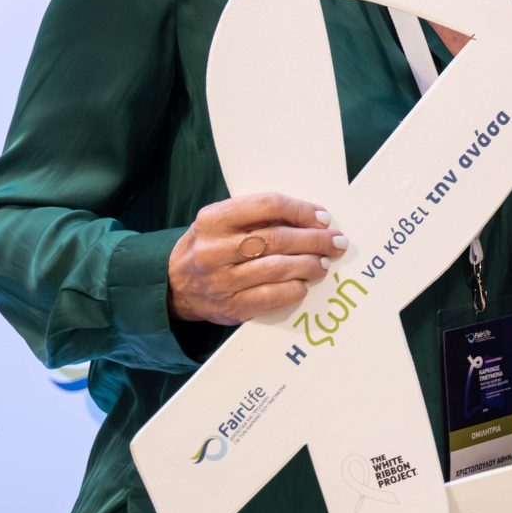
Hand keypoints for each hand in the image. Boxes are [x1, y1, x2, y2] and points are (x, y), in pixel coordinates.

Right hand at [166, 192, 343, 325]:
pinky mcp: (231, 307)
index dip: (302, 210)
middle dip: (316, 240)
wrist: (174, 286)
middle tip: (337, 242)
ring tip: (325, 263)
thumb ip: (257, 217)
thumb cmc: (210, 246)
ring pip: (280, 268)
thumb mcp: (222, 222)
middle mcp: (214, 249)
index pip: (268, 205)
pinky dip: (296, 288)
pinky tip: (304, 283)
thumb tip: (312, 219)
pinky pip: (274, 296)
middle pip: (279, 239)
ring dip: (311, 264)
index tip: (324, 218)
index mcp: (213, 219)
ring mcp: (222, 281)